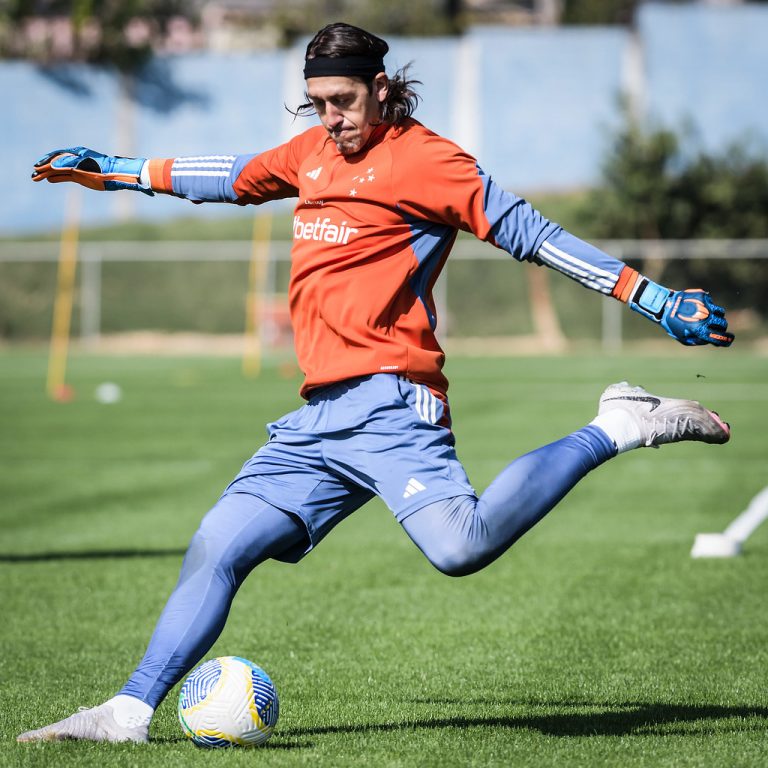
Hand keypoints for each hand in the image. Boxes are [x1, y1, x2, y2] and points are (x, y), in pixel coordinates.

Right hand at [32, 147, 151, 195]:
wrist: (123, 175)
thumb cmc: (112, 173)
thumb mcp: (96, 171)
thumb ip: (79, 168)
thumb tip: (62, 167)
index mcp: (81, 155)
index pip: (61, 158)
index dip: (50, 163)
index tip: (40, 167)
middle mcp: (78, 159)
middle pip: (57, 162)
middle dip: (44, 167)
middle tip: (33, 172)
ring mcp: (78, 167)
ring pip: (59, 169)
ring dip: (47, 173)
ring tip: (35, 177)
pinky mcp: (80, 174)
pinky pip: (65, 175)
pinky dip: (56, 177)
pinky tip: (48, 180)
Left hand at [661, 288, 733, 346]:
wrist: (665, 306)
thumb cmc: (674, 324)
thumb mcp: (683, 337)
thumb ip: (698, 341)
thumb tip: (711, 340)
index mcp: (700, 330)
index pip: (720, 336)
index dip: (727, 339)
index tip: (730, 338)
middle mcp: (705, 317)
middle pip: (723, 323)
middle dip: (721, 326)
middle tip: (714, 326)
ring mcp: (706, 306)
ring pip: (720, 312)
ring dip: (715, 315)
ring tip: (705, 316)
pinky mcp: (704, 296)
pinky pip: (711, 302)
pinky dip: (707, 306)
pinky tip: (696, 306)